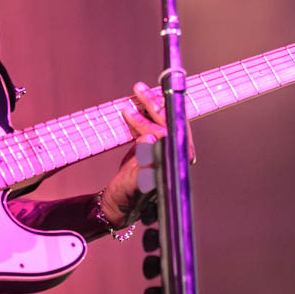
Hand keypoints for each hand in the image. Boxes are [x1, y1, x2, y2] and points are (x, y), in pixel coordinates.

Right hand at [100, 82, 193, 228]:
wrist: (119, 202)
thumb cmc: (126, 196)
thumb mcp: (132, 182)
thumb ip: (143, 163)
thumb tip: (150, 140)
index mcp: (173, 165)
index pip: (170, 134)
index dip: (160, 117)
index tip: (148, 104)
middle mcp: (175, 156)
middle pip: (170, 123)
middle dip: (154, 105)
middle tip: (139, 90)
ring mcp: (167, 149)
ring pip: (164, 120)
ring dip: (152, 104)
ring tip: (138, 90)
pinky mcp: (158, 145)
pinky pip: (156, 122)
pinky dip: (148, 110)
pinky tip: (141, 100)